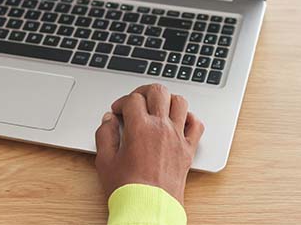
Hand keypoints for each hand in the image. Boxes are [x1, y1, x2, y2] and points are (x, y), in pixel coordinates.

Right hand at [94, 83, 204, 205]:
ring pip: (180, 102)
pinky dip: (188, 118)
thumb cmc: (127, 189)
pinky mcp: (188, 149)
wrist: (149, 209)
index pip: (132, 99)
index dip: (122, 102)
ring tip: (157, 107)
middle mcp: (161, 128)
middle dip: (144, 91)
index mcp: (140, 128)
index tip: (117, 111)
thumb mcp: (105, 161)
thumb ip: (105, 135)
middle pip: (158, 91)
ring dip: (167, 100)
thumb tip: (108, 120)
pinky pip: (196, 124)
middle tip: (136, 101)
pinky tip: (177, 122)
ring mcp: (177, 137)